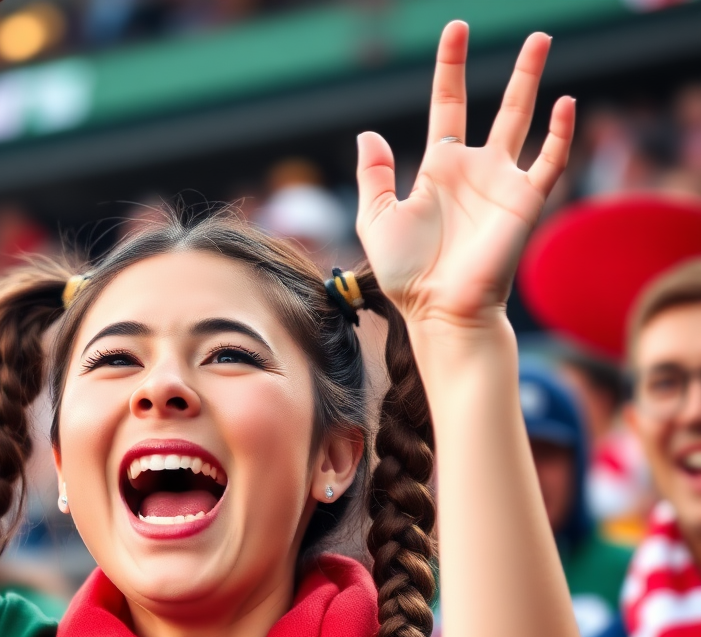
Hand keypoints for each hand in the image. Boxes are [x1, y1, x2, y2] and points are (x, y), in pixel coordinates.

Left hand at [356, 21, 574, 329]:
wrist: (438, 309)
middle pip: (499, 108)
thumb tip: (367, 133)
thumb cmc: (406, 272)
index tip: (457, 31)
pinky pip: (549, 161)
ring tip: (542, 43)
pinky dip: (560, 134)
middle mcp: (474, 170)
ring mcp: (502, 184)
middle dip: (515, 72)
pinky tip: (565, 104)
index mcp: (439, 169)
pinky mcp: (524, 203)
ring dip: (534, 84)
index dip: (451, 69)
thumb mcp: (377, 218)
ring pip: (525, 122)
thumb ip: (374, 175)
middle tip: (533, 34)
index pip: (447, 106)